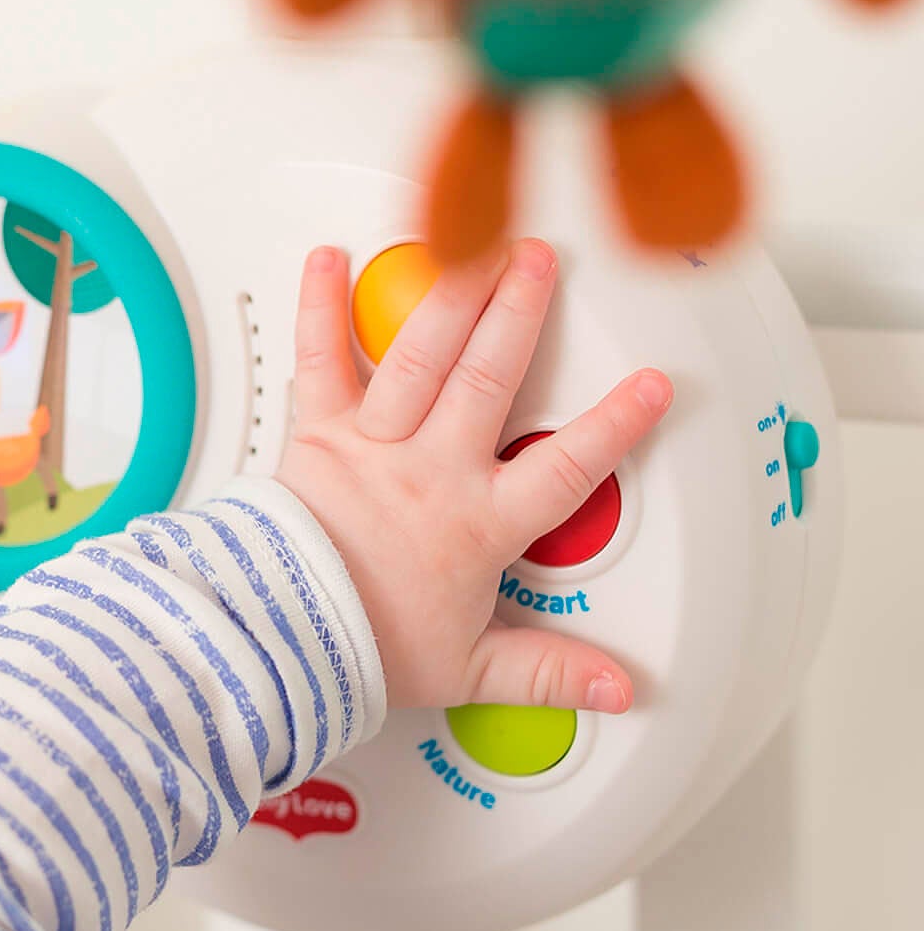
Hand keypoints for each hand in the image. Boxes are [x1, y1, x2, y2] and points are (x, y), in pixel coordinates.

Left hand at [276, 241, 672, 712]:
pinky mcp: (316, 433)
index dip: (613, 426)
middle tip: (542, 261)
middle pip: (489, 380)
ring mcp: (372, 444)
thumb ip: (547, 670)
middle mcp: (430, 471)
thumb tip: (616, 687)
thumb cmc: (361, 646)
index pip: (564, 470)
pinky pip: (319, 358)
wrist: (280, 639)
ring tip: (475, 244)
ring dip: (452, 294)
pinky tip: (328, 258)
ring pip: (422, 356)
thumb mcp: (469, 670)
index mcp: (477, 525)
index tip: (649, 386)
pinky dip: (320, 306)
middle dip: (521, 313)